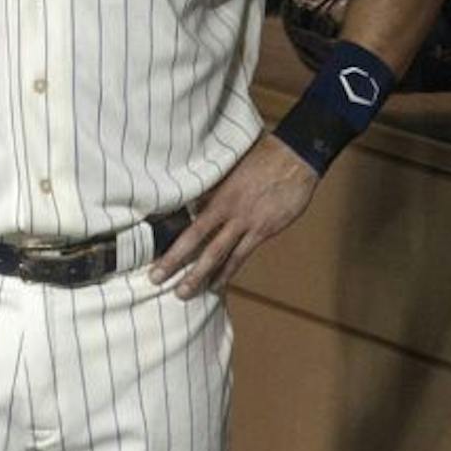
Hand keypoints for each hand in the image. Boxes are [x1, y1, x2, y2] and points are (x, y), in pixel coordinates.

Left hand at [152, 135, 316, 297]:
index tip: (154, 253)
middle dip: (176, 262)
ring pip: (219, 254)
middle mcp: (229, 211)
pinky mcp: (264, 230)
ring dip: (200, 275)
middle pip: (198, 242)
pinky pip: (242, 256)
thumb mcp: (230, 168)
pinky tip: (217, 284)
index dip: (171, 242)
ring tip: (183, 292)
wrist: (295, 158)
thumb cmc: (263, 157)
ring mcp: (247, 223)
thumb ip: (211, 188)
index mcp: (218, 195)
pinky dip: (228, 272)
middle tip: (156, 279)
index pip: (188, 224)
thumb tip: (192, 204)